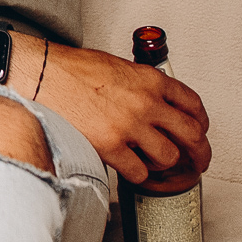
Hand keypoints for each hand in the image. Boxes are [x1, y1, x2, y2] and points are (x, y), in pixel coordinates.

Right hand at [33, 39, 211, 183]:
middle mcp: (146, 103)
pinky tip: (129, 168)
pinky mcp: (111, 146)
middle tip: (197, 161)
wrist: (41, 74)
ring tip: (153, 163)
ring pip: (169, 157)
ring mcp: (130, 126)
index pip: (193, 104)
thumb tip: (152, 102)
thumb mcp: (117, 66)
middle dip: (199, 153)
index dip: (200, 122)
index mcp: (150, 80)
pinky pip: (139, 172)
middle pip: (192, 135)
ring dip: (163, 164)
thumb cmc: (71, 69)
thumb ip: (141, 85)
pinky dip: (138, 175)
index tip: (198, 131)